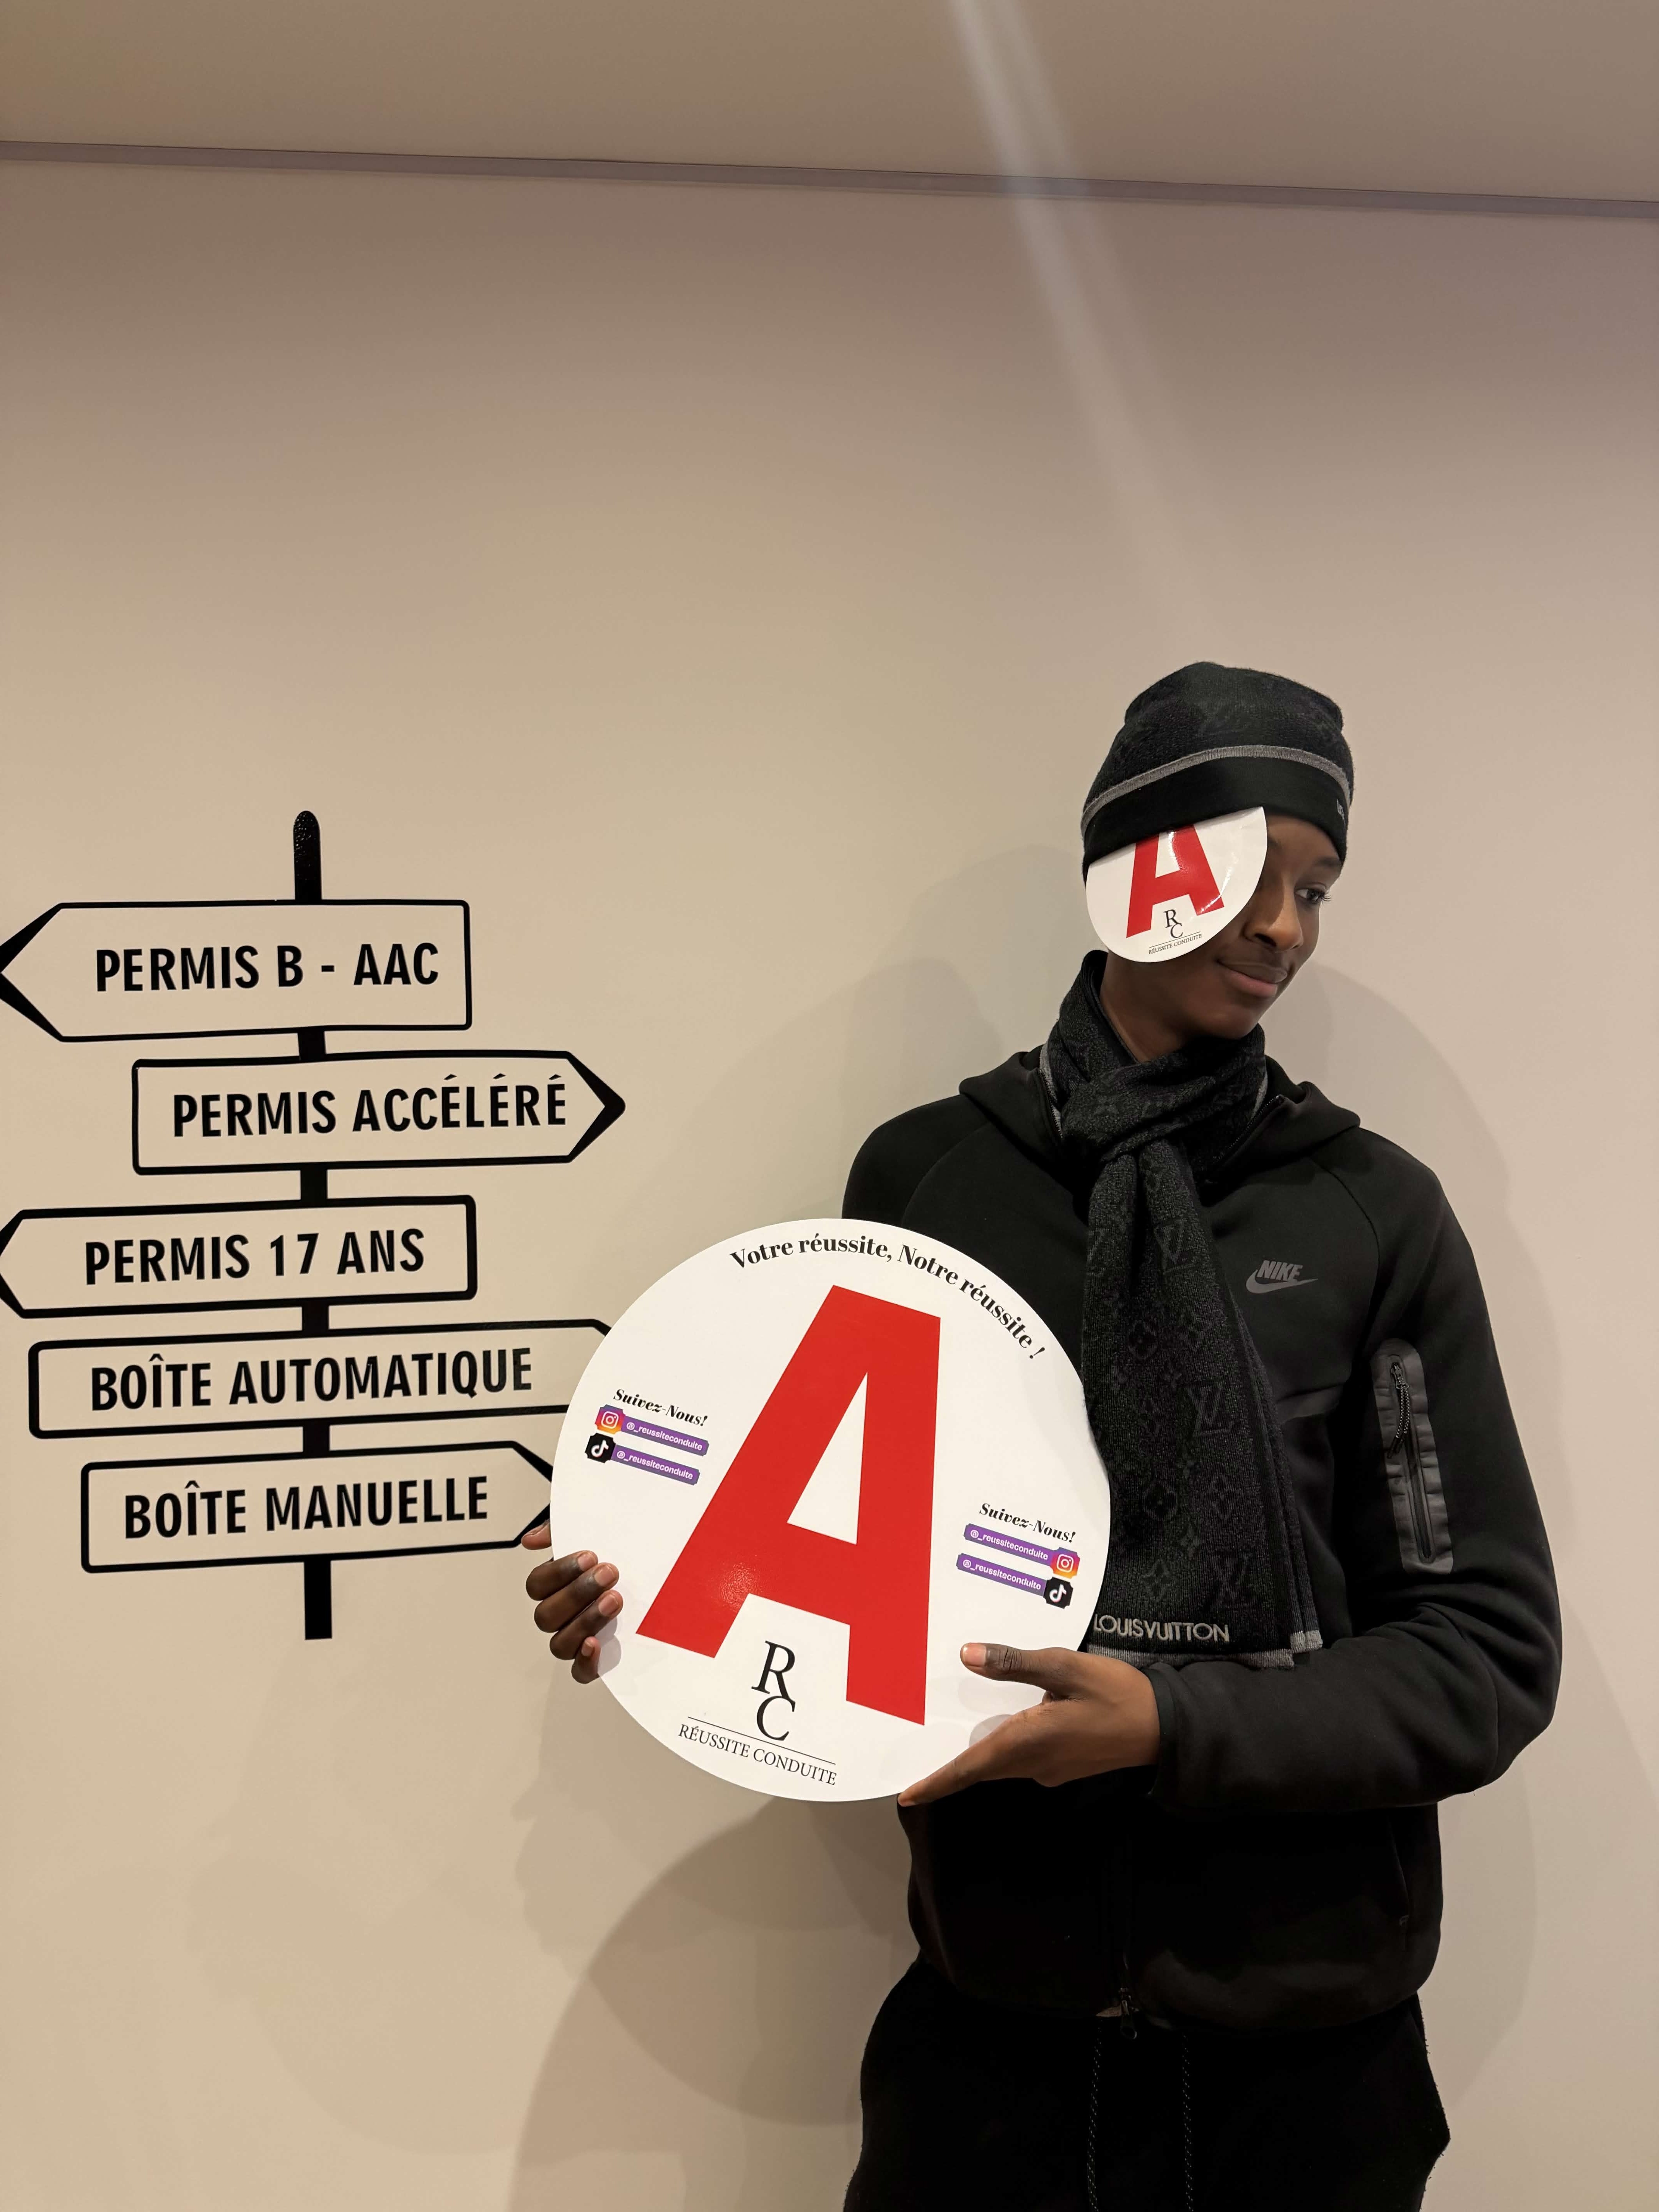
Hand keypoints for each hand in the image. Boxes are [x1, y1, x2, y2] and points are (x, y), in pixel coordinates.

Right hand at [521, 1522, 621, 1683]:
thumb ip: (559, 1530)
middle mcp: (561, 1614)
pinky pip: (579, 1672)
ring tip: (615, 1600)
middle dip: (577, 1594)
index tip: (590, 1556)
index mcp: (555, 1585)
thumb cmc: (620, 1548)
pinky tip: (596, 1643)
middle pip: (546, 1616)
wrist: (661, 1565)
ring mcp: (577, 1637)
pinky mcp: (597, 1657)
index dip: (558, 1572)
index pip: (537, 1586)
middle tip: (609, 1573)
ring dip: (585, 1621)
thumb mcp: (593, 1529)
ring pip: (560, 1644)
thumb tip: (531, 1540)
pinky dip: (585, 1662)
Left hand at [898, 1644, 1160, 1806]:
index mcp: (1028, 1742)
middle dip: (949, 1771)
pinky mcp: (1063, 1766)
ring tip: (945, 1741)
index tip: (906, 1795)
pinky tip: (997, 1726)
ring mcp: (1050, 1770)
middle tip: (916, 1764)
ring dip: (974, 1759)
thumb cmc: (1115, 1693)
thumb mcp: (1064, 1667)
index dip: (936, 1783)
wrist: (1164, 1727)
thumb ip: (1014, 1663)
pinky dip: (1001, 1749)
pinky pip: (1021, 1760)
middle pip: (981, 1770)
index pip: (970, 1769)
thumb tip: (967, 1655)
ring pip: (1001, 1765)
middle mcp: (1033, 1764)